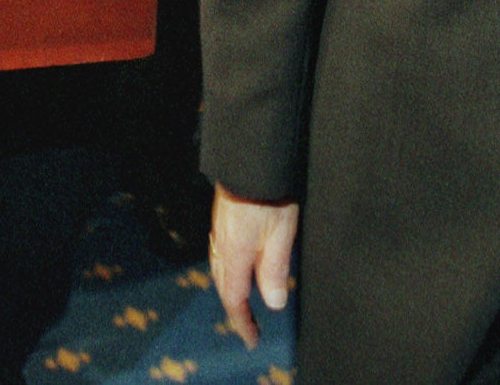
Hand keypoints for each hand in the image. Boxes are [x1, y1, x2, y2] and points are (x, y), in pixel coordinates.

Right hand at [211, 185, 296, 346]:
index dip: (243, 322)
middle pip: (224, 287)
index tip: (251, 339)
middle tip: (246, 325)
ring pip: (220, 269)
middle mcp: (221, 246)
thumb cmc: (268, 195)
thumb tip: (273, 303)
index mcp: (234, 255)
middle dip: (234, 309)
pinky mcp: (222, 218)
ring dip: (230, 289)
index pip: (235, 299)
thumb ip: (274, 270)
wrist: (250, 160)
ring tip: (241, 299)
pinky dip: (228, 269)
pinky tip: (236, 263)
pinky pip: (220, 253)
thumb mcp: (280, 235)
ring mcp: (219, 231)